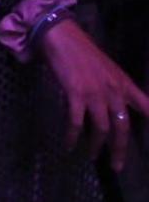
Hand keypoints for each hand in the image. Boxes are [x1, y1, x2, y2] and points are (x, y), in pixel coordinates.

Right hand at [38, 20, 148, 170]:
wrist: (61, 36)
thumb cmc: (82, 51)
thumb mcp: (107, 70)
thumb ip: (113, 89)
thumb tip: (114, 109)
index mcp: (124, 84)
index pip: (147, 107)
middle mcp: (114, 90)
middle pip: (122, 126)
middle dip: (119, 149)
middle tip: (116, 166)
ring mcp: (95, 92)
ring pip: (102, 127)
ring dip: (97, 146)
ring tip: (91, 157)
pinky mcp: (76, 93)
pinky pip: (77, 121)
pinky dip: (73, 136)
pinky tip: (69, 145)